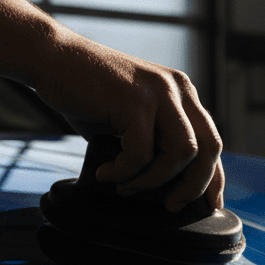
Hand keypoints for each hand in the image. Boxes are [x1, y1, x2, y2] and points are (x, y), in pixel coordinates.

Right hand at [31, 28, 223, 211]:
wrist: (50, 59)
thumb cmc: (88, 95)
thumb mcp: (133, 122)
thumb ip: (156, 145)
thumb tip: (174, 188)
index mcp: (183, 94)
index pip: (212, 142)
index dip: (214, 179)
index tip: (210, 206)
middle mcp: (178, 89)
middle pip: (208, 149)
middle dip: (194, 186)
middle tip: (171, 206)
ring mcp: (159, 92)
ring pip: (180, 153)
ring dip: (154, 180)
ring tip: (127, 187)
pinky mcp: (135, 99)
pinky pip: (141, 153)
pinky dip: (123, 172)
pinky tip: (105, 174)